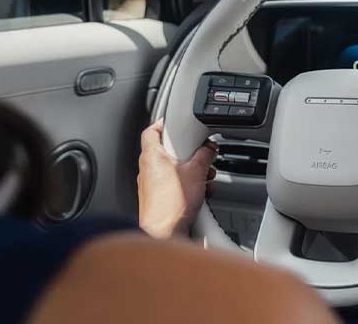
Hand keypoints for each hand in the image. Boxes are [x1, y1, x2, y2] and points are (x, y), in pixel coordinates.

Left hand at [137, 119, 217, 238]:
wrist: (163, 233)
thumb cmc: (171, 204)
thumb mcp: (196, 172)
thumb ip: (204, 155)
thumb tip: (209, 148)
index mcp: (152, 156)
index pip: (151, 131)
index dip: (163, 124)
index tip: (176, 124)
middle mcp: (148, 169)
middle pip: (167, 151)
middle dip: (188, 153)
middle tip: (200, 154)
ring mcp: (151, 184)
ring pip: (173, 169)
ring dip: (191, 171)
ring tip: (205, 177)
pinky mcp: (157, 198)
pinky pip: (174, 185)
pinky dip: (187, 185)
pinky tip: (201, 192)